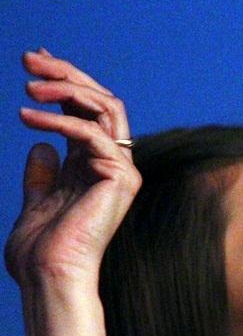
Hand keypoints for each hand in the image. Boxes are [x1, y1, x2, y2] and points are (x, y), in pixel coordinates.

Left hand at [7, 50, 138, 287]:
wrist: (51, 276)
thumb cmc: (42, 251)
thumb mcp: (36, 200)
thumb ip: (42, 174)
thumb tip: (40, 144)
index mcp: (96, 169)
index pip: (88, 112)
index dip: (64, 83)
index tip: (33, 62)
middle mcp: (114, 166)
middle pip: (103, 102)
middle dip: (67, 74)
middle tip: (29, 59)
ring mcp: (121, 171)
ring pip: (106, 107)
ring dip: (65, 88)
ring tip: (27, 87)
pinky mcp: (120, 178)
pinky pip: (93, 133)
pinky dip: (59, 119)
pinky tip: (27, 117)